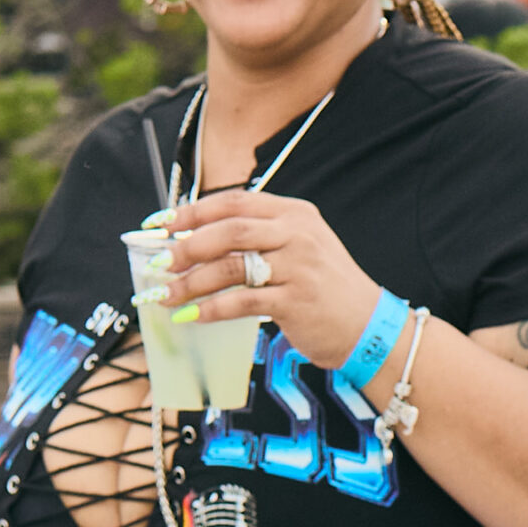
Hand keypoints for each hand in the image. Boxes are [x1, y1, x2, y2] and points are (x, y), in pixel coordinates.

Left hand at [157, 189, 382, 372]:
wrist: (368, 324)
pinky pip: (242, 302)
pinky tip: (192, 316)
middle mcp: (298, 234)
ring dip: (191, 282)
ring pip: (231, 268)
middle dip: (187, 246)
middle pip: (229, 231)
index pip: (235, 202)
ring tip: (166, 295)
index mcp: (295, 214)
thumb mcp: (299, 248)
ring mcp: (299, 267)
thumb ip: (258, 239)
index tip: (160, 224)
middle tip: (159, 263)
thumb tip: (195, 242)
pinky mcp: (296, 300)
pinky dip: (211, 310)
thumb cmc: (324, 288)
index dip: (193, 211)